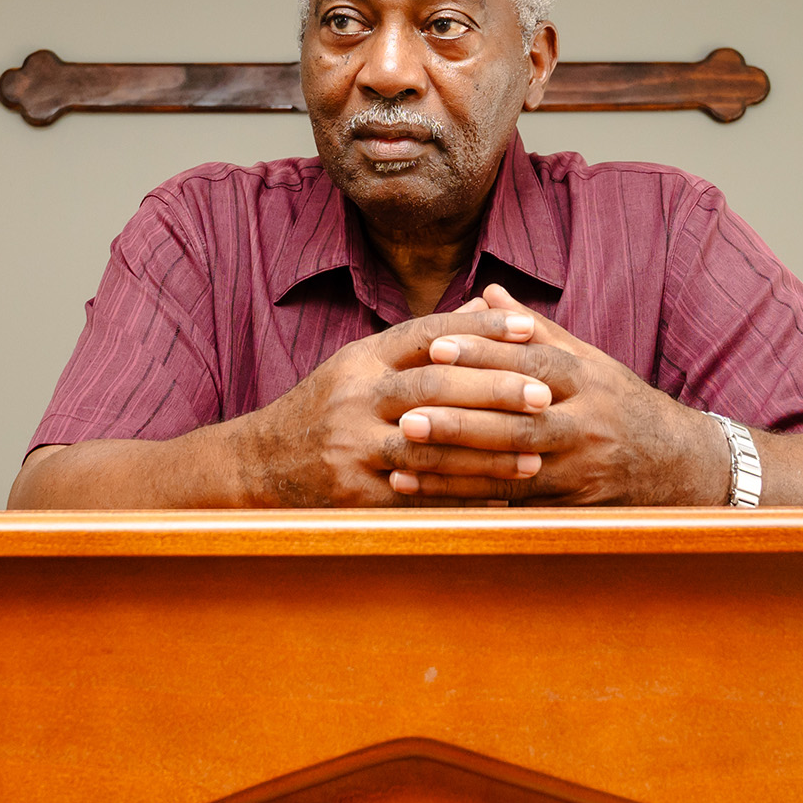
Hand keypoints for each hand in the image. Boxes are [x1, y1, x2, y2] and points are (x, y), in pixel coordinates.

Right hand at [233, 298, 559, 506]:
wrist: (258, 463)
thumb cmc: (324, 407)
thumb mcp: (361, 362)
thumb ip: (422, 340)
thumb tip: (485, 305)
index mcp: (361, 358)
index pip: (427, 332)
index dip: (479, 329)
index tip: (527, 329)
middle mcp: (355, 396)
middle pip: (433, 386)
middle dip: (493, 390)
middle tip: (544, 395)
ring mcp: (351, 445)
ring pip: (429, 446)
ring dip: (486, 453)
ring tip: (534, 454)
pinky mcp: (352, 491)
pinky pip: (416, 495)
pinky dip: (459, 497)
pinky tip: (496, 498)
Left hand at [383, 284, 728, 505]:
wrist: (676, 463)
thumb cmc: (617, 402)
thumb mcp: (588, 360)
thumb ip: (537, 330)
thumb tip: (489, 292)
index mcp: (587, 378)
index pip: (531, 363)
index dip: (483, 355)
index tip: (434, 348)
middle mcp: (586, 423)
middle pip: (518, 421)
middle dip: (460, 420)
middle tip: (406, 414)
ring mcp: (580, 469)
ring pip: (511, 468)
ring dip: (453, 468)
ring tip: (401, 459)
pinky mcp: (571, 505)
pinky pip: (512, 504)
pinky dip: (466, 500)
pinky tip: (426, 496)